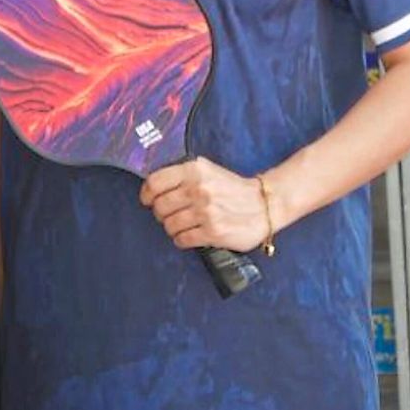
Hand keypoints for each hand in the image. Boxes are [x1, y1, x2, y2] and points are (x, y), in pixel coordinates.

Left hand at [139, 157, 266, 252]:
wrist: (263, 204)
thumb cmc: (231, 187)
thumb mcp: (207, 170)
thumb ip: (182, 174)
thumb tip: (154, 185)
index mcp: (194, 170)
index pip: (155, 182)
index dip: (146, 193)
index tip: (147, 199)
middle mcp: (198, 189)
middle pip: (159, 206)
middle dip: (160, 213)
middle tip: (167, 214)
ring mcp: (205, 212)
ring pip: (169, 224)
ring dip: (171, 228)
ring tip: (180, 225)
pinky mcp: (213, 232)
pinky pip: (183, 240)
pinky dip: (181, 239)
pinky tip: (188, 235)